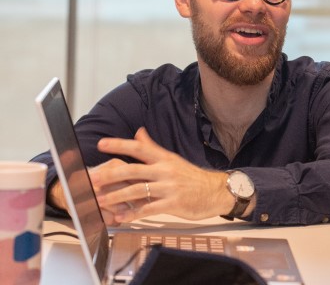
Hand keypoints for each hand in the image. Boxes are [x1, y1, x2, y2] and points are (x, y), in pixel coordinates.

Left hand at [90, 127, 233, 222]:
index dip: (120, 145)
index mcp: (164, 159)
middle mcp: (166, 171)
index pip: (139, 148)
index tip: (102, 144)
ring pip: (138, 190)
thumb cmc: (192, 177)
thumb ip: (153, 147)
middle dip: (111, 174)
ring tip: (101, 200)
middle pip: (134, 169)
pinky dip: (133, 213)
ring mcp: (169, 188)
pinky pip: (149, 209)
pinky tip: (122, 216)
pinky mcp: (173, 204)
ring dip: (117, 196)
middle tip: (94, 178)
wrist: (216, 191)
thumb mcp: (172, 159)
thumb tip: (138, 132)